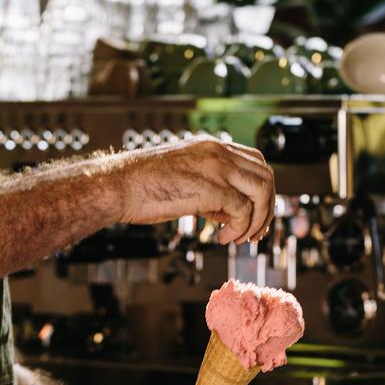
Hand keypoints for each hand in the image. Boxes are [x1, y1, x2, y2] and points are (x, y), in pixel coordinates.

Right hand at [117, 136, 274, 243]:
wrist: (118, 185)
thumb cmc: (142, 185)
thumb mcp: (183, 179)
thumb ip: (210, 189)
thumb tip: (228, 211)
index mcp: (212, 146)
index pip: (256, 162)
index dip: (262, 191)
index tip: (255, 215)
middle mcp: (218, 152)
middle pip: (265, 176)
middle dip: (266, 208)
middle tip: (255, 232)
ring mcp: (215, 168)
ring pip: (261, 191)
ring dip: (258, 219)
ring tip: (241, 238)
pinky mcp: (209, 188)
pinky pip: (242, 210)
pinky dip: (239, 228)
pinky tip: (223, 238)